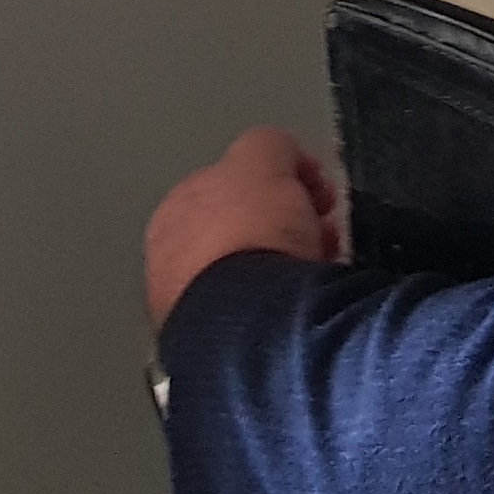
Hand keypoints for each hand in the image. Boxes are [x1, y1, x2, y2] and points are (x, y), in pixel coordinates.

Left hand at [145, 124, 346, 329]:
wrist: (256, 322)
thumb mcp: (265, 159)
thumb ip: (268, 146)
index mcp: (174, 212)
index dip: (279, 182)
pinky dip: (289, 306)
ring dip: (293, 266)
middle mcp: (176, 263)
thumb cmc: (249, 243)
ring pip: (259, 274)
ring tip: (319, 269)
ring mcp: (198, 308)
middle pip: (247, 231)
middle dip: (289, 226)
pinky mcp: (224, 347)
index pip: (231, 185)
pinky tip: (306, 303)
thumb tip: (280, 151)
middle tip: (320, 229)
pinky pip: (267, 314)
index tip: (310, 189)